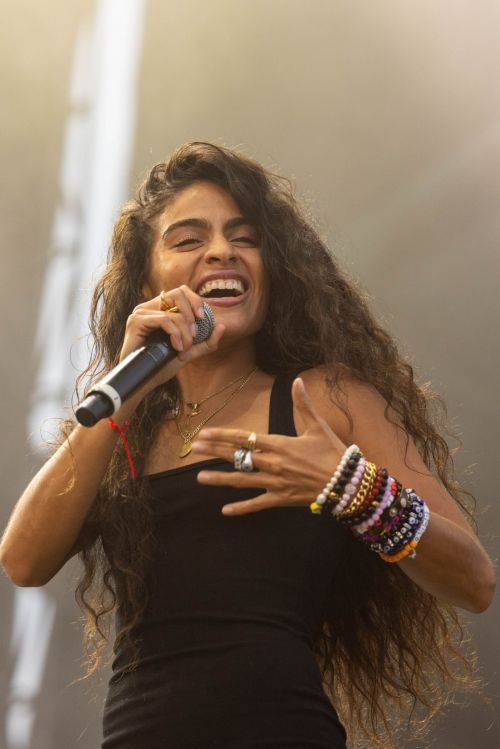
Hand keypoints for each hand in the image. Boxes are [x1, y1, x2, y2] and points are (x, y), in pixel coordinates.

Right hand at [119, 286, 225, 392]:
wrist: (143, 381)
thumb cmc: (161, 366)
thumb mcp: (189, 352)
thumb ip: (206, 341)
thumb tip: (221, 326)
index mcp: (159, 309)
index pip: (181, 291)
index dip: (196, 301)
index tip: (203, 318)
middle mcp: (149, 307)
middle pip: (178, 292)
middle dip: (192, 313)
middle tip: (194, 334)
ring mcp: (141, 312)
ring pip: (173, 311)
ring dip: (184, 332)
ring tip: (184, 349)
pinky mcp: (136, 321)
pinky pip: (164, 320)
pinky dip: (175, 334)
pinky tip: (176, 348)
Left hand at [192, 378, 346, 514]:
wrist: (347, 483)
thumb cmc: (333, 453)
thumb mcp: (318, 426)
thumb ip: (304, 404)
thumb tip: (298, 381)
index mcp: (279, 444)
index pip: (244, 438)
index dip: (222, 435)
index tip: (204, 433)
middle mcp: (273, 463)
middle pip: (237, 456)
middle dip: (214, 452)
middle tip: (194, 448)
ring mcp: (275, 482)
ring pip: (242, 480)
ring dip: (219, 479)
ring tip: (200, 478)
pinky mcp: (281, 498)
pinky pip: (257, 504)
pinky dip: (241, 508)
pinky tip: (225, 510)